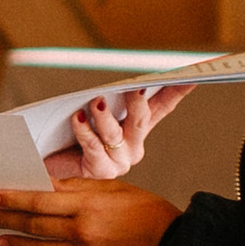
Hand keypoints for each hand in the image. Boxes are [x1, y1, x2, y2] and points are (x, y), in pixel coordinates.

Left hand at [0, 179, 176, 245]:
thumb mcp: (112, 188)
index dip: (13, 199)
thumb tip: (42, 185)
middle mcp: (84, 232)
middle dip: (5, 221)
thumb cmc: (145, 210)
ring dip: (18, 245)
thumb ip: (75, 189)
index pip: (40, 200)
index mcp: (87, 205)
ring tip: (1, 240)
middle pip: (35, 225)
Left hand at [47, 85, 188, 182]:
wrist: (47, 165)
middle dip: (138, 103)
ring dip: (105, 117)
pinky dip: (85, 131)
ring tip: (95, 102)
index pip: (163, 105)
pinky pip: (93, 148)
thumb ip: (106, 99)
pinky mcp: (100, 172)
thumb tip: (111, 81)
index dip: (179, 89)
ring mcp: (119, 161)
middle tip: (134, 89)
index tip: (196, 74)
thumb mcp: (92, 113)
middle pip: (142, 120)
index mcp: (138, 128)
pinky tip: (78, 118)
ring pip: (115, 134)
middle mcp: (133, 146)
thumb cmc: (70, 135)